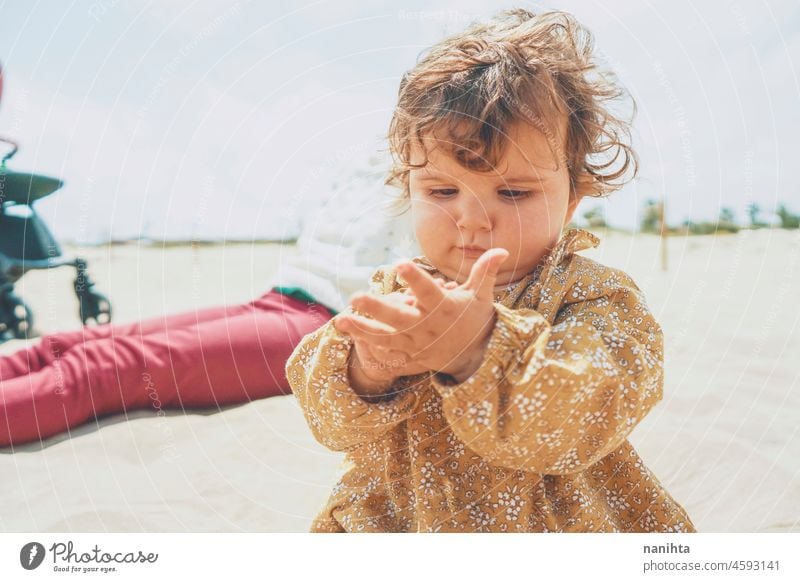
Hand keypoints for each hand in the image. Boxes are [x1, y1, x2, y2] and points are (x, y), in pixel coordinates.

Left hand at [338, 249, 508, 382]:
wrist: (475, 355)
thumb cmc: (473, 318)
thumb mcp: (481, 295)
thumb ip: (484, 271)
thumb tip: (502, 249)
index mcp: (444, 308)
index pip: (428, 291)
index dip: (415, 278)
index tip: (399, 263)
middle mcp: (428, 326)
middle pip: (399, 318)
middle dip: (377, 309)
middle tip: (355, 297)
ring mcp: (417, 344)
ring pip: (387, 338)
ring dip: (363, 330)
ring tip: (340, 319)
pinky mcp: (411, 356)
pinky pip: (387, 353)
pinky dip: (368, 346)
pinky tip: (348, 334)